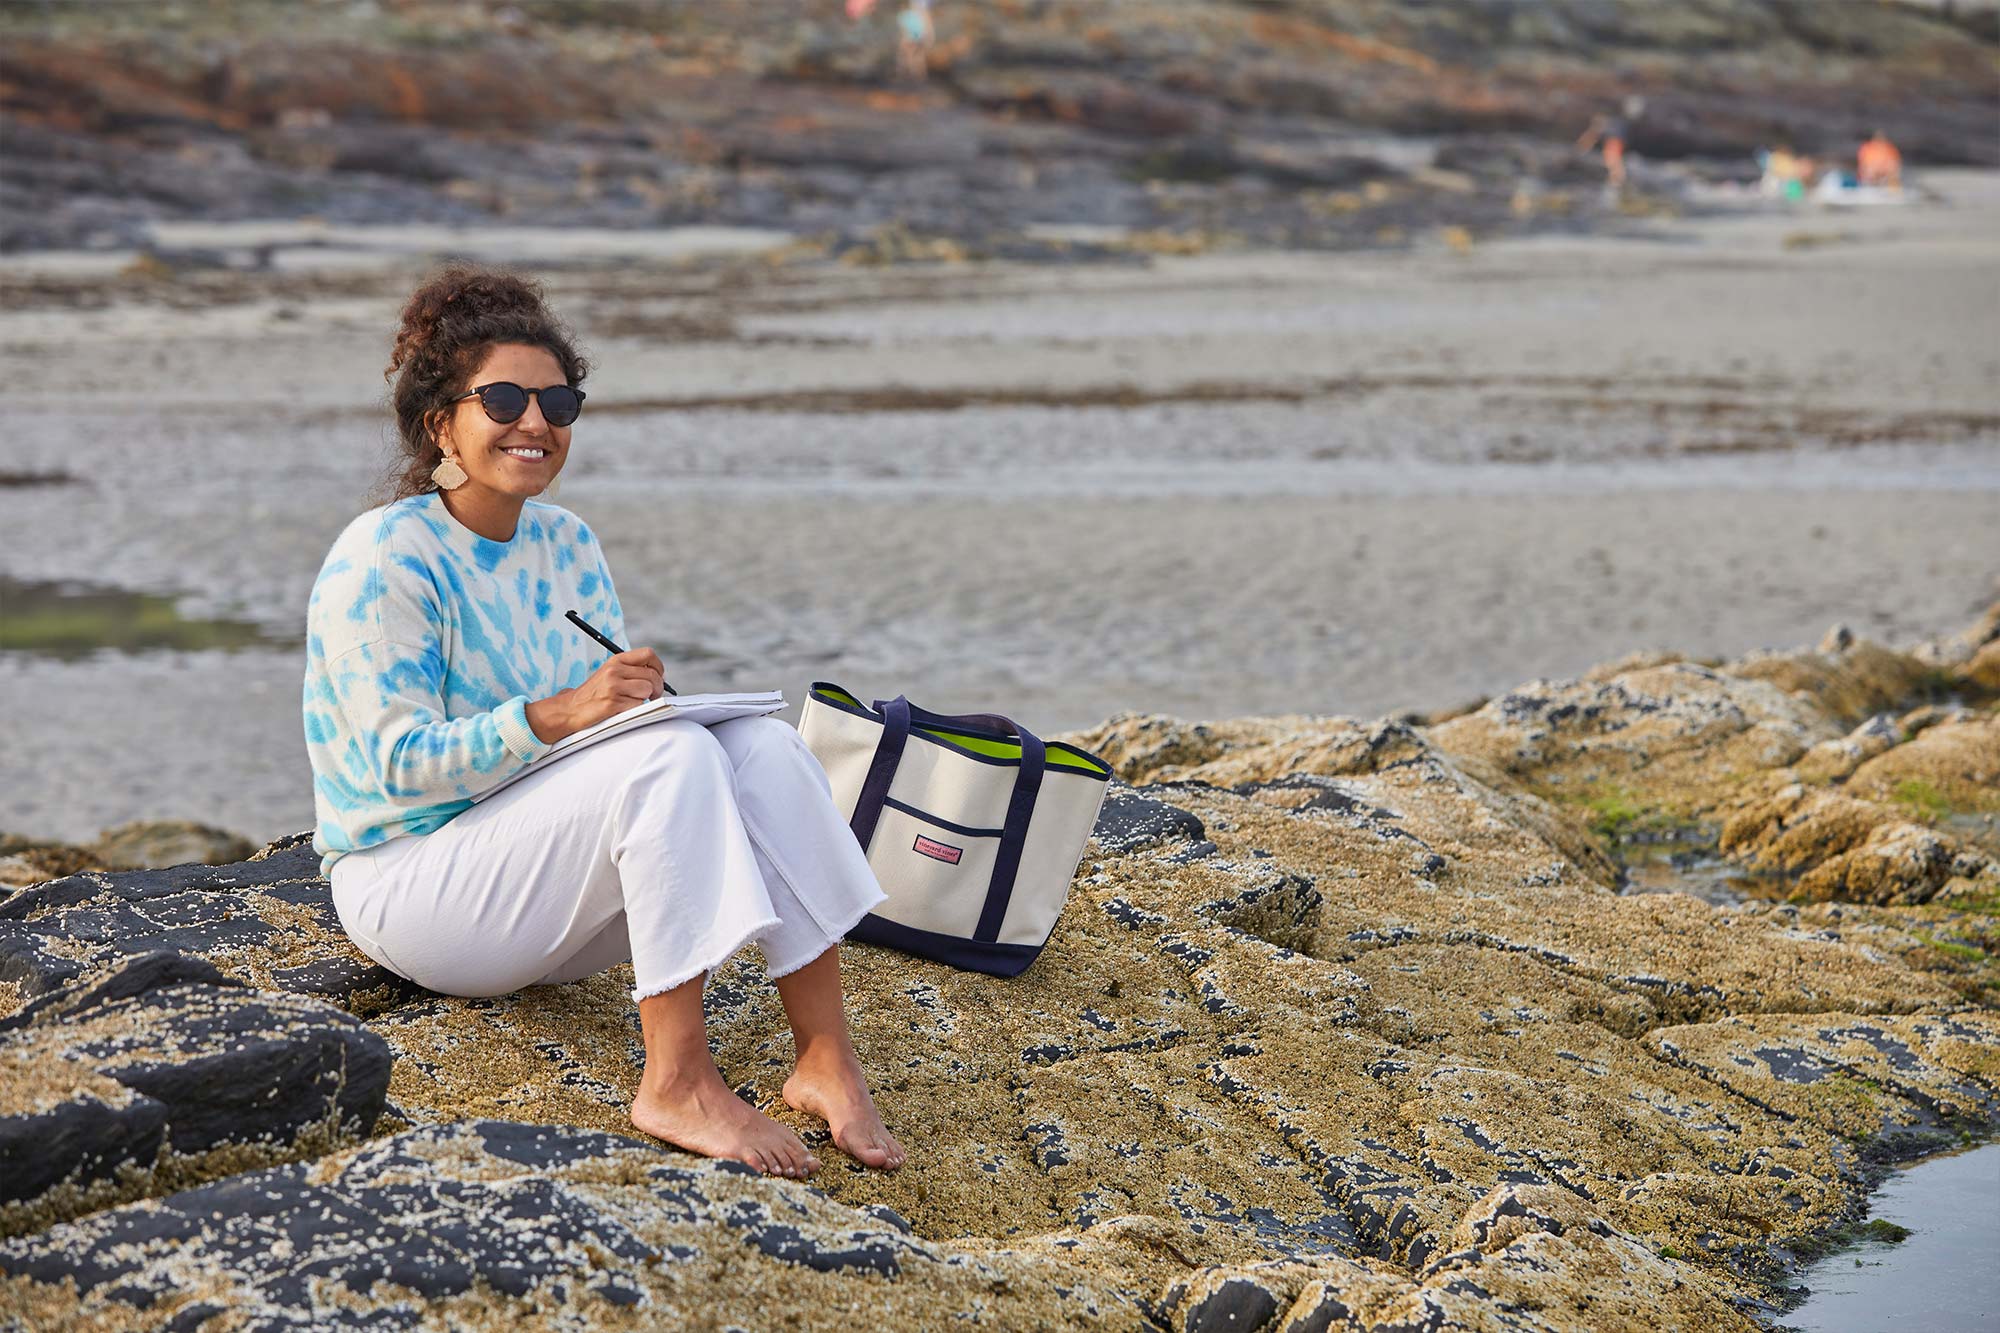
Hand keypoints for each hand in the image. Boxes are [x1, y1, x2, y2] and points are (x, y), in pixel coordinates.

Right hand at [527, 648, 664, 742]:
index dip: (658, 667)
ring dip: (644, 700)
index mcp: (616, 661)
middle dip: (656, 688)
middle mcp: (614, 671)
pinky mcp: (613, 704)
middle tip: (652, 696)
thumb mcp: (610, 673)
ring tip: (631, 703)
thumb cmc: (594, 693)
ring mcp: (613, 687)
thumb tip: (659, 675)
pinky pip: (638, 706)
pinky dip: (635, 711)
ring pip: (647, 691)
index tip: (658, 677)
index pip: (648, 654)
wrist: (571, 709)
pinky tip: (623, 710)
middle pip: (652, 675)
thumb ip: (631, 670)